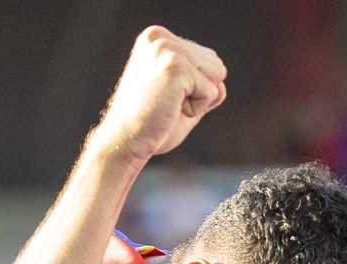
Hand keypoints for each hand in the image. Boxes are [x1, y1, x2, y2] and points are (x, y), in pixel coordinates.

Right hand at [90, 27, 227, 164]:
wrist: (125, 143)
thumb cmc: (149, 125)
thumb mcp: (180, 99)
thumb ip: (203, 86)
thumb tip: (222, 87)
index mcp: (156, 38)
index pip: (206, 58)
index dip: (194, 87)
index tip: (163, 97)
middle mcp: (159, 37)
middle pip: (215, 63)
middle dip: (199, 91)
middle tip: (166, 104)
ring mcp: (166, 49)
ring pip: (217, 74)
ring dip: (199, 99)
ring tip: (169, 106)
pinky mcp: (175, 66)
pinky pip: (212, 91)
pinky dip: (197, 109)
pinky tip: (170, 111)